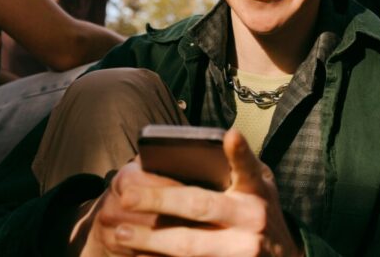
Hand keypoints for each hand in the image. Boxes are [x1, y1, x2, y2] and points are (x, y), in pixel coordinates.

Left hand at [80, 129, 301, 256]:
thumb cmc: (260, 211)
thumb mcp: (259, 186)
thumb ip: (239, 167)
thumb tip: (215, 140)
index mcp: (257, 191)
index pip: (248, 167)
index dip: (239, 152)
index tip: (230, 135)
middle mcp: (252, 220)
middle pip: (200, 206)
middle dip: (159, 199)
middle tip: (125, 196)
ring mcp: (242, 251)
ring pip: (189, 245)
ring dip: (150, 239)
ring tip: (120, 231)